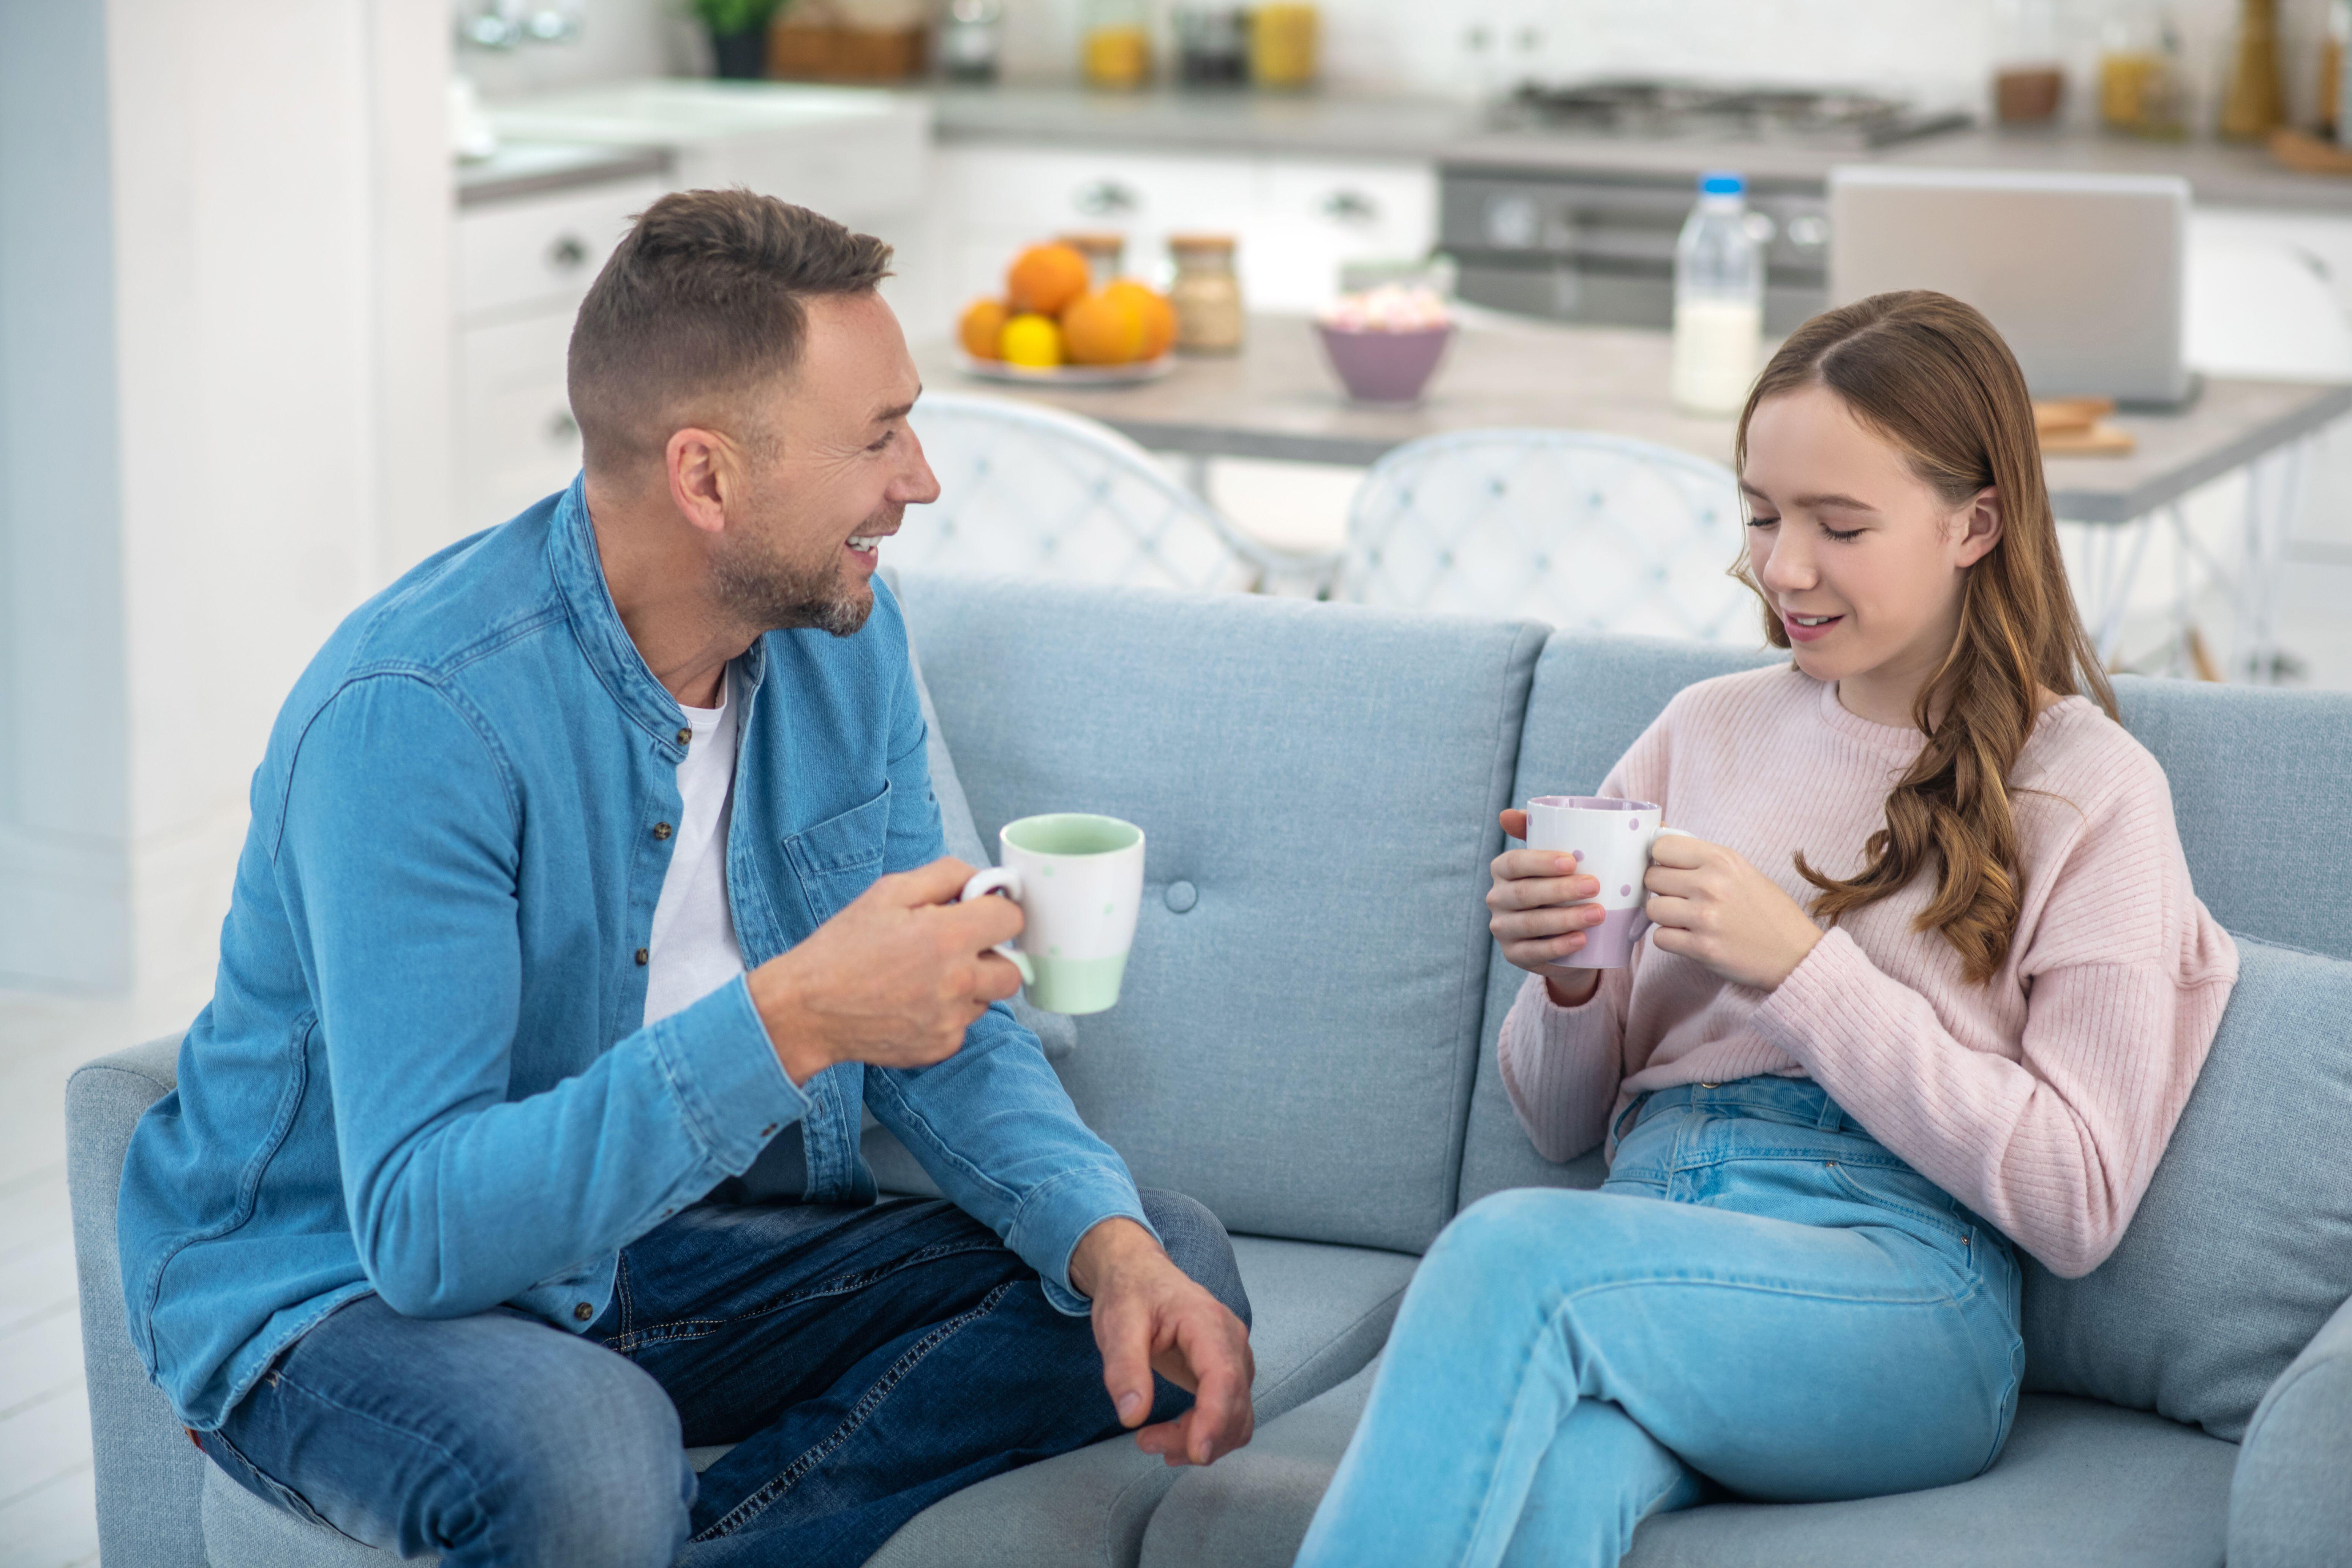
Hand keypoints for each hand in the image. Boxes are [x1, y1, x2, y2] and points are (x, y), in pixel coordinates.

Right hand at [745, 857, 1025, 1083]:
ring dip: (969, 986)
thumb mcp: (889, 892)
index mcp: (948, 937)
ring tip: (924, 977)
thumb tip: (985, 879)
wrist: (805, 1010)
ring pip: (987, 999)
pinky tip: (911, 1003)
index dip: (995, 909)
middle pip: (1013, 969)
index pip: (1012, 918)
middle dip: (991, 954)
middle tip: (955, 948)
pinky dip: (946, 1014)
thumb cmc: (843, 947)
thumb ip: (946, 876)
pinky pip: (963, 1025)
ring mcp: (951, 1021)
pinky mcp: (941, 1047)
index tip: (978, 912)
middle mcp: (958, 983)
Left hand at [1070, 1218, 1254, 1466]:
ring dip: (1203, 1441)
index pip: (1224, 1377)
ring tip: (1153, 1442)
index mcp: (1207, 1322)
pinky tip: (1176, 1439)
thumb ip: (1125, 1368)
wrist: (1140, 1274)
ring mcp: (1235, 1359)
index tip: (1196, 1454)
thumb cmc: (1131, 1293)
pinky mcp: (1228, 1373)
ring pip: (1237, 1417)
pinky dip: (1209, 1434)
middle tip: (1145, 1442)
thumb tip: (1132, 1416)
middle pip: (1233, 1405)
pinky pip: (1232, 1414)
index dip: (1215, 1419)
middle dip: (1196, 1437)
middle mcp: (1231, 1341)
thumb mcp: (1116, 1325)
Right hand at [1488, 810, 1603, 1007]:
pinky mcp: (1514, 955)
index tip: (1572, 861)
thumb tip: (1506, 814)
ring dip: (1565, 918)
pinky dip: (1558, 946)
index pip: (1513, 863)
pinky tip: (1581, 940)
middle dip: (1559, 890)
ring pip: (1530, 923)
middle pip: (1523, 893)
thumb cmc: (1563, 885)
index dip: (1539, 861)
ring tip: (1598, 914)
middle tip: (1594, 886)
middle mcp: (1496, 898)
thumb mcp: (1556, 859)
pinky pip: (1534, 952)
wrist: (1568, 935)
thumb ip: (1541, 829)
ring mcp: (1502, 928)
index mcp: (1502, 870)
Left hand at [1641, 833, 1822, 990]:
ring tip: (1687, 920)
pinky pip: (1659, 938)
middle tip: (1682, 899)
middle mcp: (1711, 884)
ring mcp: (1705, 917)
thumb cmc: (1768, 911)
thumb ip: (1702, 857)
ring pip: (1652, 908)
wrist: (1796, 954)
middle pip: (1651, 878)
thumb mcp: (1741, 871)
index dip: (1661, 860)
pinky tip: (1690, 938)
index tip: (1671, 870)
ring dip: (1665, 916)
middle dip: (1662, 890)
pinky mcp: (1701, 948)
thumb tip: (1657, 838)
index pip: (1662, 847)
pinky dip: (1670, 940)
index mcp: (1722, 859)